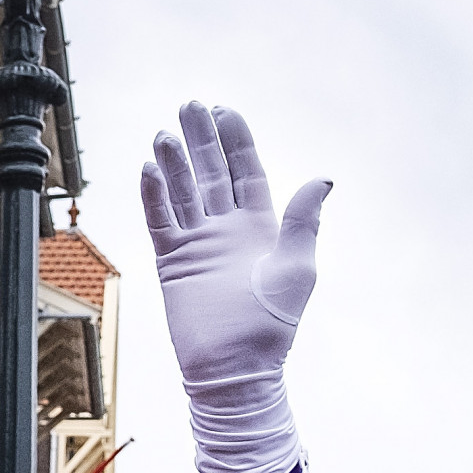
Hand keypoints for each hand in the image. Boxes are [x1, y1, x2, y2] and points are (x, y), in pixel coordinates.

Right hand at [141, 103, 331, 383]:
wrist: (237, 367)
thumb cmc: (272, 324)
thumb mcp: (298, 267)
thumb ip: (304, 220)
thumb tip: (323, 177)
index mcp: (262, 227)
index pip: (246, 172)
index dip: (235, 141)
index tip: (224, 111)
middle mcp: (228, 230)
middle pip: (210, 173)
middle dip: (200, 139)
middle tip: (189, 105)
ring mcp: (199, 244)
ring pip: (182, 192)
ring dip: (173, 163)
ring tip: (165, 134)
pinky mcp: (173, 262)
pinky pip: (160, 221)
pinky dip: (154, 196)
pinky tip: (149, 169)